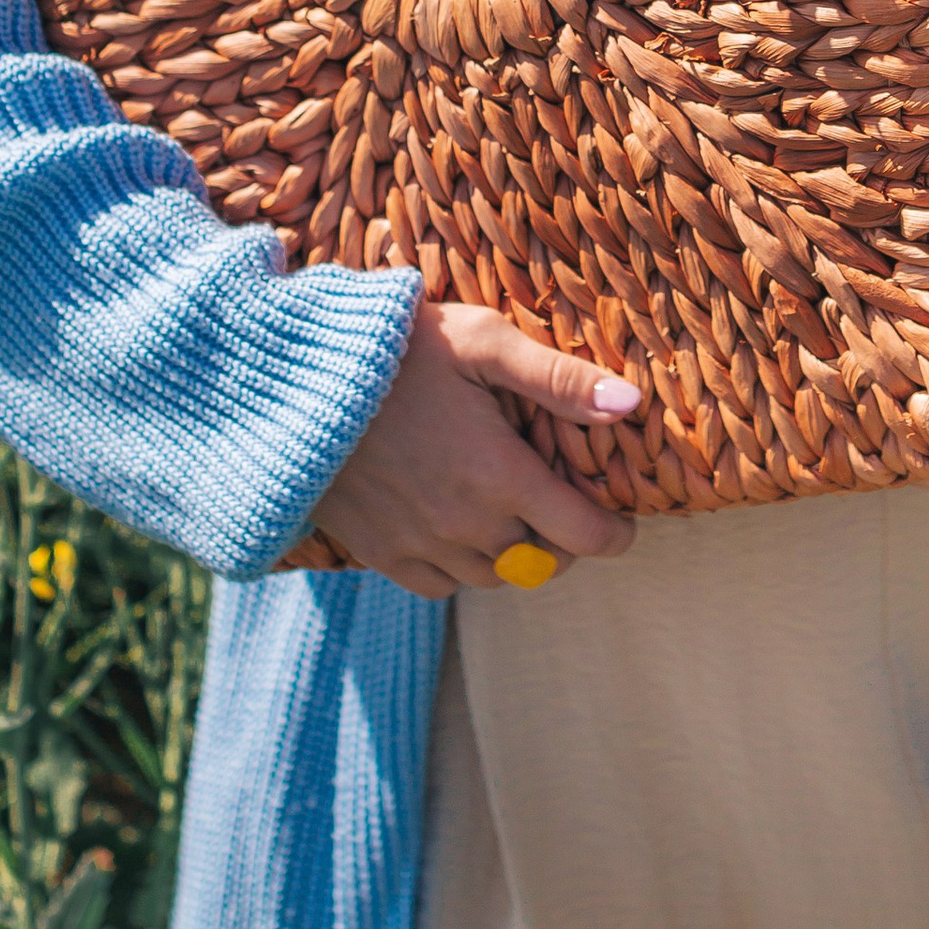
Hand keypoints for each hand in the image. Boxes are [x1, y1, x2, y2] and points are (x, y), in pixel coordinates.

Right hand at [313, 297, 639, 600]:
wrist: (297, 380)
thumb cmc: (399, 350)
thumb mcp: (483, 343)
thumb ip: (559, 379)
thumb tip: (631, 405)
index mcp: (500, 476)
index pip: (585, 536)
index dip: (614, 533)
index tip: (619, 521)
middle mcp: (465, 524)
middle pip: (542, 560)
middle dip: (562, 537)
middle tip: (558, 500)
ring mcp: (420, 544)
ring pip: (495, 577)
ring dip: (513, 552)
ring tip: (508, 507)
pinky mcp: (380, 552)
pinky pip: (442, 586)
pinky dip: (462, 566)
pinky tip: (458, 523)